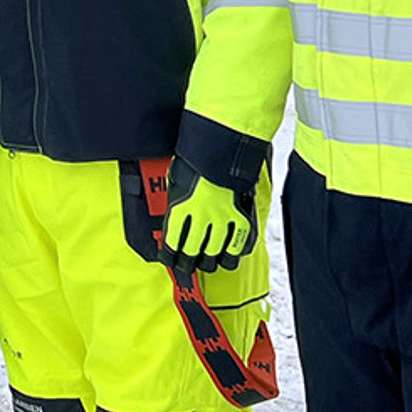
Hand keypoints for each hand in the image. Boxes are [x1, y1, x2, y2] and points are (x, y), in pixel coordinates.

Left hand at [159, 159, 256, 273]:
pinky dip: (233, 253)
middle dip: (187, 265)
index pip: (172, 245)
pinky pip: (239, 246)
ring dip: (209, 261)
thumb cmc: (196, 160)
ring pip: (216, 256)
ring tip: (206, 261)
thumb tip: (171, 218)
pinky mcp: (242, 217)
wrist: (222, 146)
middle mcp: (202, 216)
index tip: (168, 258)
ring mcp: (223, 218)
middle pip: (192, 255)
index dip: (168, 257)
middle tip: (186, 265)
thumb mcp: (176, 179)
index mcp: (181, 207)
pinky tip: (227, 252)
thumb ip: (174, 201)